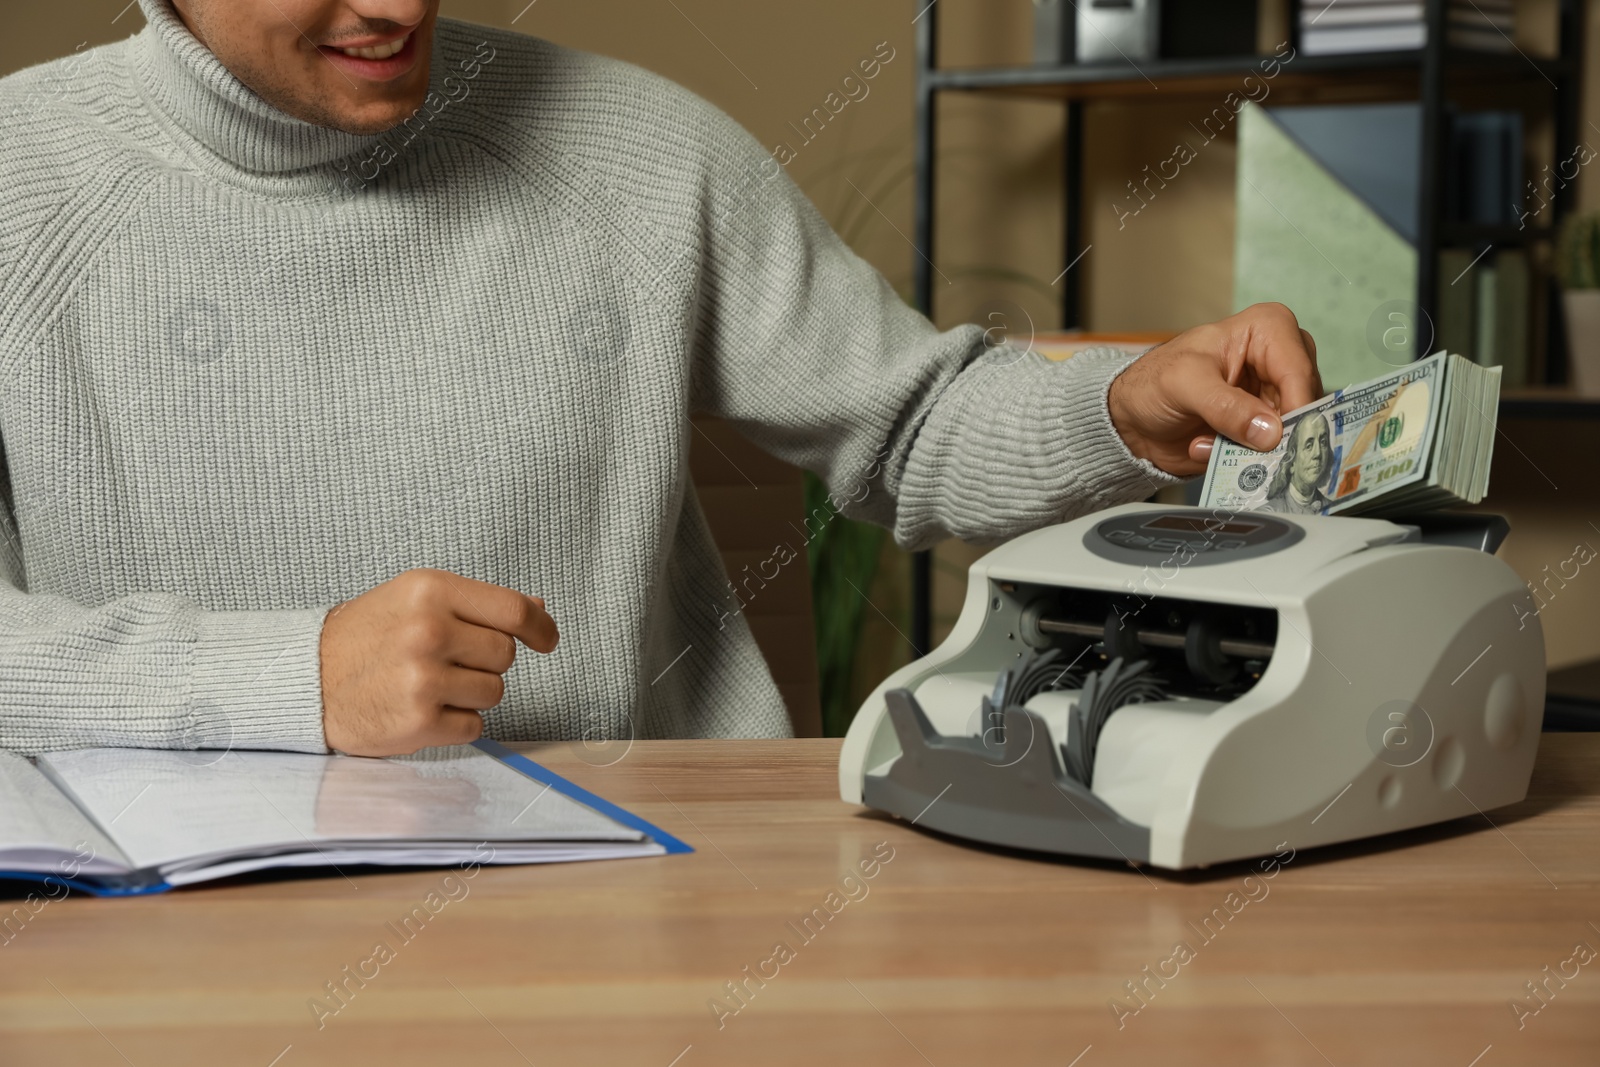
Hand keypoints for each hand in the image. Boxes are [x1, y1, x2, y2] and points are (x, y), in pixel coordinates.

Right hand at [318, 569, 559, 756]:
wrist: (307, 678)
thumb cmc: (368, 636)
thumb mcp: (416, 599)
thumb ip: (477, 605)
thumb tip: (538, 611)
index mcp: (430, 590)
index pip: (512, 610)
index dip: (539, 627)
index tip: (546, 640)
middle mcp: (428, 631)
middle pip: (504, 655)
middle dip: (485, 662)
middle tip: (446, 661)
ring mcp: (423, 679)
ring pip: (494, 692)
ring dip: (471, 694)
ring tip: (429, 684)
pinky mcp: (419, 722)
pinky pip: (474, 726)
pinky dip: (455, 723)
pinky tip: (422, 708)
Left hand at [1107, 303, 1323, 476]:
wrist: (1131, 417)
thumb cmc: (1153, 382)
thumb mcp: (1183, 385)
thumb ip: (1226, 406)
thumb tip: (1268, 431)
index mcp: (1268, 329)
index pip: (1299, 372)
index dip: (1296, 409)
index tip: (1281, 440)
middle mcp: (1280, 361)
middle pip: (1306, 405)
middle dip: (1271, 433)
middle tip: (1236, 445)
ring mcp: (1274, 398)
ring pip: (1291, 433)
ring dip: (1249, 448)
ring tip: (1207, 441)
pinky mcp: (1264, 429)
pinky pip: (1273, 452)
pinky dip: (1241, 459)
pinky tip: (1206, 446)